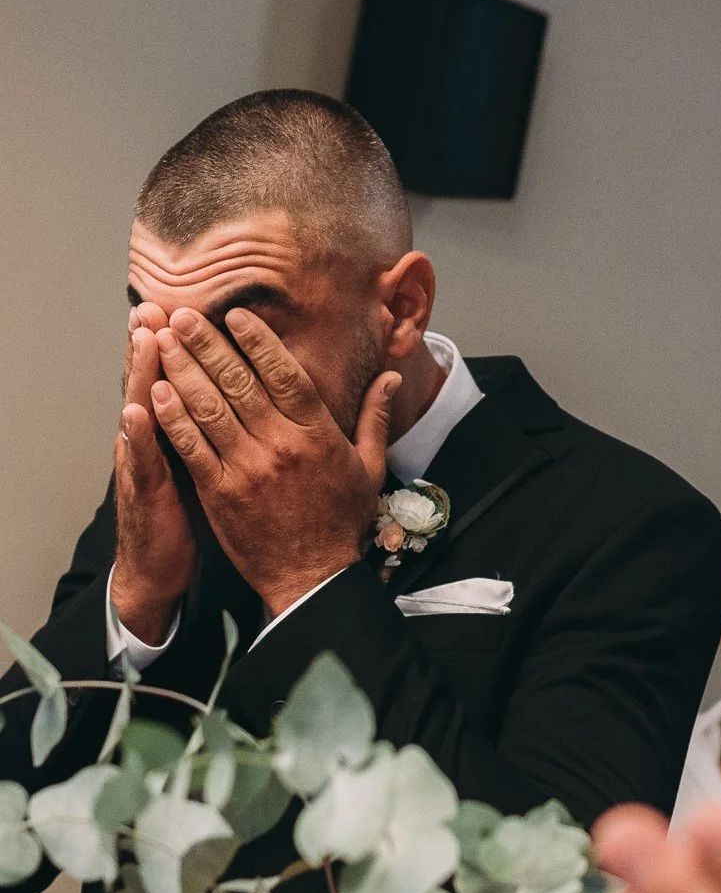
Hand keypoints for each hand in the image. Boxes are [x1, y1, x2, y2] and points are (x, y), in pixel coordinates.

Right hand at [111, 306, 199, 643]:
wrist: (158, 565)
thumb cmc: (185, 511)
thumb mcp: (201, 464)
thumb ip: (215, 424)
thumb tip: (240, 391)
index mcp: (179, 428)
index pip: (180, 378)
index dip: (183, 345)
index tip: (186, 307)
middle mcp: (156, 439)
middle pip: (157, 382)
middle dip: (157, 344)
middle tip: (154, 305)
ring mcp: (146, 464)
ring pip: (142, 412)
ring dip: (140, 376)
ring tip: (142, 338)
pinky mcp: (145, 494)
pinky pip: (141, 464)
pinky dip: (137, 439)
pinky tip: (134, 414)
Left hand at [149, 307, 400, 618]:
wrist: (313, 577)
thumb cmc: (342, 521)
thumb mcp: (369, 466)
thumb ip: (375, 417)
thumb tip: (390, 376)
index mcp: (317, 434)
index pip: (284, 373)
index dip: (257, 341)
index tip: (234, 315)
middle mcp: (281, 445)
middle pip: (238, 382)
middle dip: (207, 344)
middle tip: (183, 315)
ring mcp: (247, 468)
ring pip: (209, 408)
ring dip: (183, 370)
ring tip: (163, 341)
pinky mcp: (220, 492)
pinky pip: (192, 447)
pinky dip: (173, 418)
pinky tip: (158, 393)